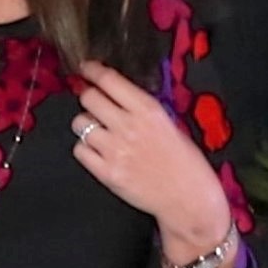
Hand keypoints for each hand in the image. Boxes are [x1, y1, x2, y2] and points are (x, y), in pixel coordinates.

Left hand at [70, 61, 232, 258]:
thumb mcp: (169, 124)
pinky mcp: (106, 173)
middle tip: (94, 105)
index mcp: (148, 109)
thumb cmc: (185, 161)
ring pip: (79, 124)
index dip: (92, 71)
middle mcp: (128, 126)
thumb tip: (116, 96)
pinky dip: (85, 149)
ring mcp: (114, 150)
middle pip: (88, 98)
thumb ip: (142, 109)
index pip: (109, 81)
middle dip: (88, 98)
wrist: (188, 199)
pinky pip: (79, 151)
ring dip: (86, 125)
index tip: (86, 68)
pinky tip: (97, 152)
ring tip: (98, 132)